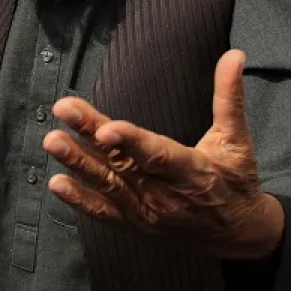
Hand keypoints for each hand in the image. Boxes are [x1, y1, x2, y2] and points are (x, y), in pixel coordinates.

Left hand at [42, 50, 283, 260]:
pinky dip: (80, 200)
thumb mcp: (237, 138)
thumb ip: (229, 96)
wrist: (238, 235)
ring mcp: (148, 212)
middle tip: (63, 111)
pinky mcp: (136, 223)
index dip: (130, 141)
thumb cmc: (236, 180)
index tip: (105, 128)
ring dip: (78, 163)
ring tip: (52, 141)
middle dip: (89, 138)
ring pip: (108, 185)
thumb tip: (235, 55)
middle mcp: (166, 195)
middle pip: (122, 163)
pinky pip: (104, 213)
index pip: (156, 155)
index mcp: (192, 171)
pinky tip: (57, 183)